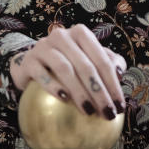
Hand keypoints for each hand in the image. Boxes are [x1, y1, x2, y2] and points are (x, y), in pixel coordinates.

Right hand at [8, 24, 127, 120]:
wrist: (31, 64)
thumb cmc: (66, 63)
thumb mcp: (87, 58)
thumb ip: (107, 62)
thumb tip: (120, 74)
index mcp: (81, 34)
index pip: (102, 60)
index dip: (113, 84)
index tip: (119, 107)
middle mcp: (62, 36)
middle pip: (86, 66)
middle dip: (99, 92)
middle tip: (107, 113)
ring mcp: (43, 47)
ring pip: (65, 69)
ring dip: (80, 92)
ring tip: (89, 111)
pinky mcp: (29, 61)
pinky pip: (42, 75)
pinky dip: (54, 87)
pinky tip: (65, 100)